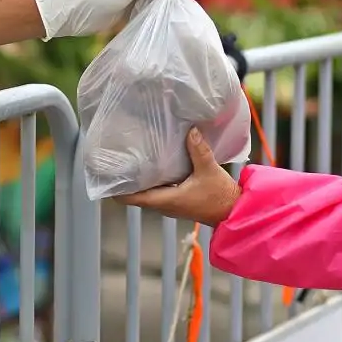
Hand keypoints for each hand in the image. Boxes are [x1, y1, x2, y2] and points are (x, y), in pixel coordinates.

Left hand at [120, 129, 241, 226]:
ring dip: (138, 180)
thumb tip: (190, 130)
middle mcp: (163, 204)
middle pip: (134, 195)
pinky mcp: (177, 200)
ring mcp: (169, 204)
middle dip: (125, 181)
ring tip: (130, 160)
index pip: (131, 199)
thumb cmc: (220, 195)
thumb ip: (198, 149)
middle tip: (116, 161)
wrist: (234, 211)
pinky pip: (157, 190)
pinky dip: (151, 179)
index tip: (107, 176)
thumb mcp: (209, 170)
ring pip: (146, 192)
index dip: (116, 190)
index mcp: (165, 200)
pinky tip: (153, 164)